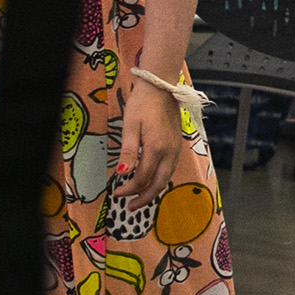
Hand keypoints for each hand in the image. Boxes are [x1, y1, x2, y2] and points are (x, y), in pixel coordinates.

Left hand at [114, 79, 189, 213]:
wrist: (161, 88)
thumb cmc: (142, 104)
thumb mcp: (130, 126)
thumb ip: (128, 151)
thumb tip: (122, 173)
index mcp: (156, 148)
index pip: (142, 178)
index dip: (129, 189)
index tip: (117, 194)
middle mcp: (169, 152)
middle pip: (158, 184)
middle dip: (144, 198)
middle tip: (130, 207)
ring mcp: (175, 149)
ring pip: (166, 178)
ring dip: (153, 191)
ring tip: (139, 198)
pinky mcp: (177, 145)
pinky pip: (170, 169)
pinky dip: (160, 180)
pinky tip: (151, 181)